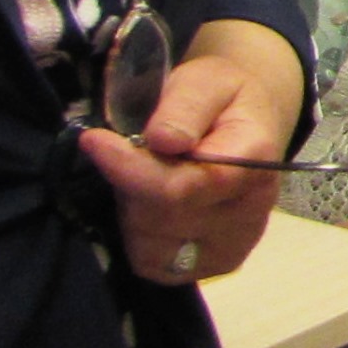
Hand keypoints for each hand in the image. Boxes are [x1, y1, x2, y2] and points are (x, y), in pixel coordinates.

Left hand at [80, 50, 281, 286]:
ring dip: (132, 213)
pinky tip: (149, 208)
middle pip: (160, 218)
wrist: (249, 124)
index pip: (182, 186)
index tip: (94, 140)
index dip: (129, 168)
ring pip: (151, 249)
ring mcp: (235, 244)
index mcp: (253, 161)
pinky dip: (139, 238)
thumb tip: (162, 139)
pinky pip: (155, 266)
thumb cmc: (223, 99)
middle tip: (129, 152)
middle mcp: (250, 211)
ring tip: (143, 179)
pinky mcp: (215, 265)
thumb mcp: (206, 81)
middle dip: (129, 184)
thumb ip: (186, 106)